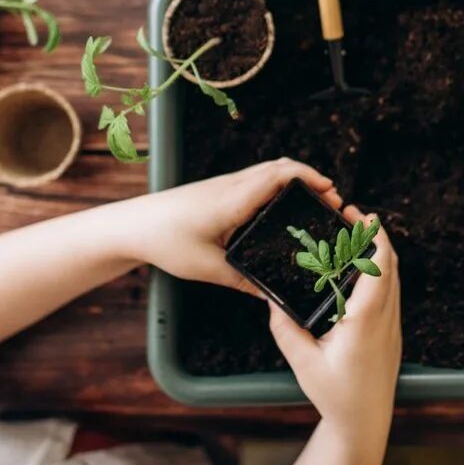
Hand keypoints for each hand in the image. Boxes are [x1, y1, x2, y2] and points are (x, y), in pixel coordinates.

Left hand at [118, 158, 342, 294]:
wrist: (133, 225)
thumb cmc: (165, 241)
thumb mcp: (208, 268)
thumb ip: (244, 281)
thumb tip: (273, 296)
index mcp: (234, 199)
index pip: (279, 175)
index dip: (309, 178)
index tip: (331, 192)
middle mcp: (232, 185)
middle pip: (279, 168)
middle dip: (310, 179)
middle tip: (331, 201)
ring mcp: (225, 185)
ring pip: (268, 171)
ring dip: (294, 181)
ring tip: (313, 203)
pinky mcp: (219, 191)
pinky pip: (256, 180)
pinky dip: (277, 186)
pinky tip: (281, 209)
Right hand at [268, 207, 400, 464]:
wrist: (364, 421)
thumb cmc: (336, 395)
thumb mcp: (303, 363)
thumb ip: (286, 329)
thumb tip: (272, 300)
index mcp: (365, 321)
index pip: (379, 269)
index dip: (375, 238)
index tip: (363, 215)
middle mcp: (384, 319)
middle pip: (390, 265)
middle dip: (375, 235)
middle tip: (352, 215)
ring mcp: (392, 324)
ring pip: (393, 277)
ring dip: (378, 252)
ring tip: (354, 234)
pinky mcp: (392, 331)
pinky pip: (391, 291)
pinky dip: (379, 271)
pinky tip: (360, 267)